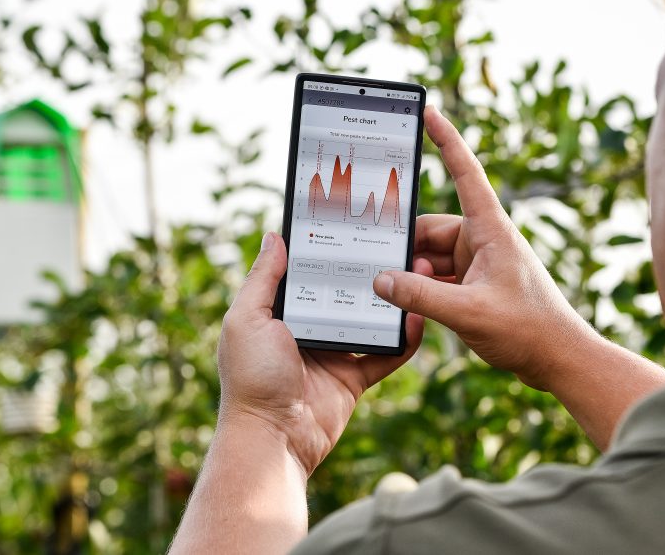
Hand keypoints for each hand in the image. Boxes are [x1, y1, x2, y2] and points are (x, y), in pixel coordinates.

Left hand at [218, 232, 426, 474]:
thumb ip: (262, 279)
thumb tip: (274, 236)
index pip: (305, 273)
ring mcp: (331, 354)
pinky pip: (383, 356)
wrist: (272, 439)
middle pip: (341, 293)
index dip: (325, 251)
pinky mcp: (352, 379)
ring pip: (367, 321)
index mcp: (277, 313)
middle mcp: (305, 330)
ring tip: (411, 274)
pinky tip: (418, 320)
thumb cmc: (251, 378)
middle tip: (390, 245)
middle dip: (364, 272)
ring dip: (388, 302)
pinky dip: (402, 341)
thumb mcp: (247, 319)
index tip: (347, 224)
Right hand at [373, 105, 594, 390]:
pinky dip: (420, 289)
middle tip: (378, 264)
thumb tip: (380, 281)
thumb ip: (419, 297)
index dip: (446, 140)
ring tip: (396, 293)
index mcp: (491, 229)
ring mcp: (478, 263)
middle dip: (405, 247)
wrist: (559, 359)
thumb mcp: (468, 312)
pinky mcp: (474, 285)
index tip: (428, 112)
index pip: (464, 173)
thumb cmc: (528, 329)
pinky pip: (435, 278)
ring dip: (412, 273)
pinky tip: (404, 304)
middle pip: (430, 228)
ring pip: (429, 256)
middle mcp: (483, 239)